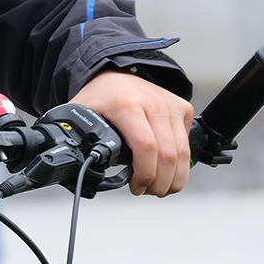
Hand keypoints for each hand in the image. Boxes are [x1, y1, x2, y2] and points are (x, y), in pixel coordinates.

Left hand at [70, 72, 193, 196]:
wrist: (115, 73)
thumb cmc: (100, 97)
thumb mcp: (82, 116)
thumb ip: (79, 141)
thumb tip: (77, 168)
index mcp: (126, 106)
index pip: (145, 146)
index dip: (144, 174)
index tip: (136, 186)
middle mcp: (153, 104)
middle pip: (168, 155)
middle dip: (160, 183)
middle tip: (147, 190)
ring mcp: (171, 106)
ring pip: (183, 153)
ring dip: (173, 179)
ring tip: (158, 187)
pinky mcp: (183, 109)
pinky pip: (187, 144)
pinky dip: (179, 164)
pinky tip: (165, 170)